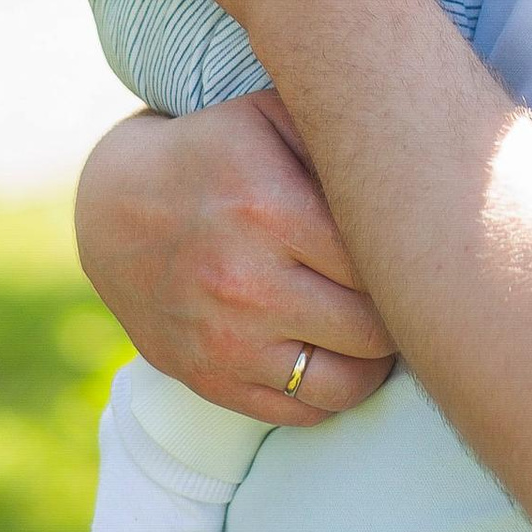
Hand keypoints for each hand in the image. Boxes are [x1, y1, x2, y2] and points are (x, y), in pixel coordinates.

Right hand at [74, 91, 396, 424]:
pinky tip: (333, 353)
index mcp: (269, 210)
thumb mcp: (266, 119)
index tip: (415, 248)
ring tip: (374, 330)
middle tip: (405, 292)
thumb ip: (339, 136)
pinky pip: (302, 413)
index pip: (380, 261)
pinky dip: (331, 391)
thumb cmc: (213, 155)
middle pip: (373, 328)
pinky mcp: (210, 380)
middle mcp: (246, 283)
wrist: (113, 209)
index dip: (409, 258)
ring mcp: (226, 341)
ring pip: (347, 384)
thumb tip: (418, 169)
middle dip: (399, 313)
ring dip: (374, 363)